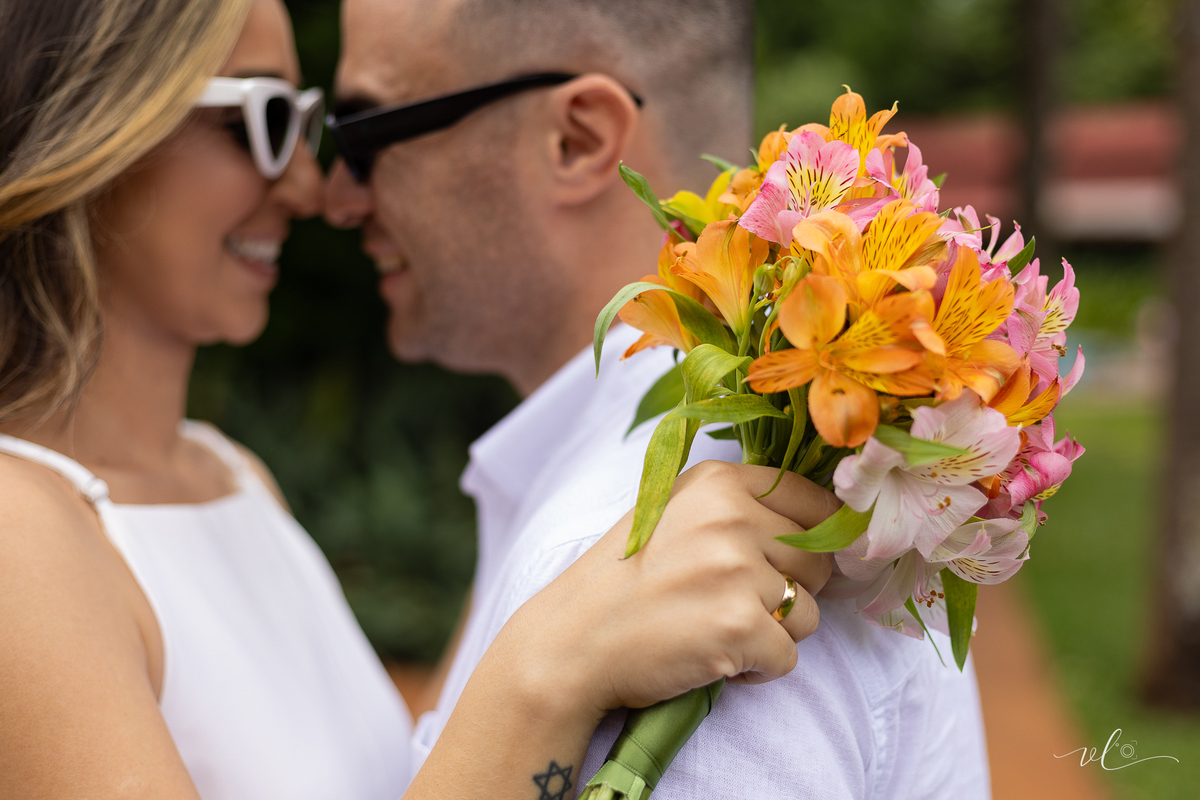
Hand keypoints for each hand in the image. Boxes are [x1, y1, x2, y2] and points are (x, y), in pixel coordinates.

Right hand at [499, 461, 838, 718]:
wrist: (572, 641)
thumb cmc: (624, 580)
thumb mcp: (674, 513)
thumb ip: (737, 508)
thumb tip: (822, 525)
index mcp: (719, 482)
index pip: (815, 503)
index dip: (816, 541)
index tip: (795, 565)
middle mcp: (732, 517)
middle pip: (817, 562)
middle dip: (788, 592)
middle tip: (734, 605)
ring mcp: (737, 571)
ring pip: (807, 613)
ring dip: (772, 633)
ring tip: (718, 631)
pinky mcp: (740, 627)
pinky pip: (789, 657)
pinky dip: (758, 670)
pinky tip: (715, 659)